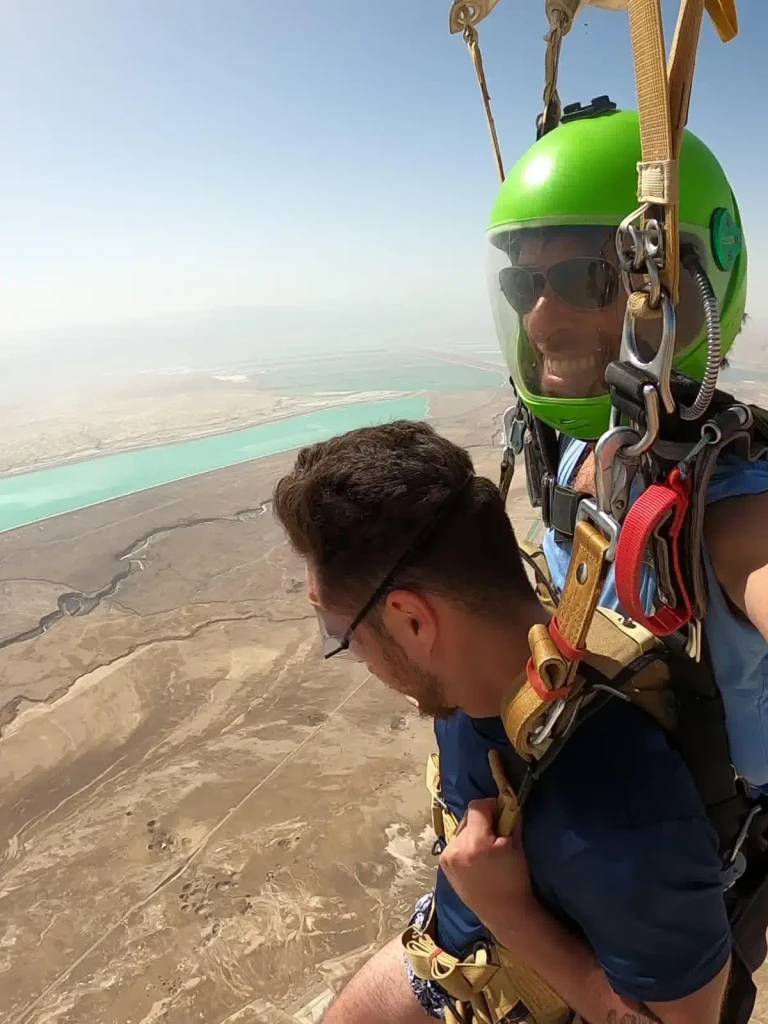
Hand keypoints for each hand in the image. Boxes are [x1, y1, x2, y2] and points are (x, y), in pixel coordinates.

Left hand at [439, 799, 540, 944]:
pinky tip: (475, 858)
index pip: (477, 806)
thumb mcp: (516, 846)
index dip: (491, 806)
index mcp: (476, 843)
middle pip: (468, 817)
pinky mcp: (444, 864)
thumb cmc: (514, 879)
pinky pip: (455, 843)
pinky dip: (465, 844)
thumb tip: (507, 800)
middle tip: (496, 833)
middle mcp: (456, 848)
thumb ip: (510, 820)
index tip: (502, 814)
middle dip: (482, 820)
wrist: (503, 912)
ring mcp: (447, 857)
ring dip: (473, 832)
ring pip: (461, 830)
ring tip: (485, 848)